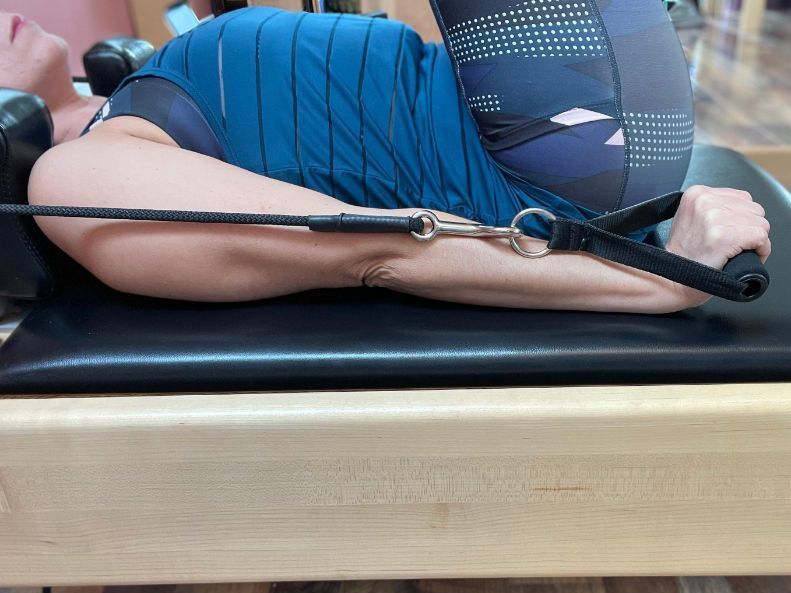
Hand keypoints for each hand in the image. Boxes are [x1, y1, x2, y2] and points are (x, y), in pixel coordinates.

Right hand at [665, 185, 770, 307]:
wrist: (673, 279)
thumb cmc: (685, 254)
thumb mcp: (691, 218)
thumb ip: (713, 207)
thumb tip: (740, 208)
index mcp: (696, 193)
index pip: (742, 198)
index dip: (741, 219)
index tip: (729, 233)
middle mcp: (705, 201)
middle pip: (754, 210)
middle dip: (748, 228)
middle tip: (731, 245)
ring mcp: (714, 218)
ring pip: (760, 224)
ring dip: (754, 240)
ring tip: (735, 251)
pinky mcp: (724, 236)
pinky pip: (761, 237)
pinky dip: (760, 250)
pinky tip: (744, 256)